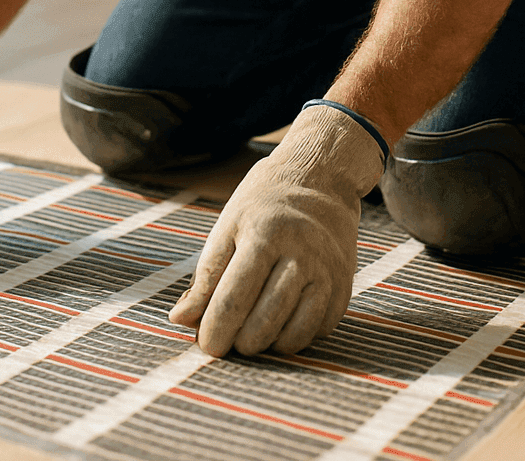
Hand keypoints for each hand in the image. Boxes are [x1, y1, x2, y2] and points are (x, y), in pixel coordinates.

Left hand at [169, 104, 385, 355]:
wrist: (321, 178)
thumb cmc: (264, 204)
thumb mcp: (227, 227)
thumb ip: (205, 277)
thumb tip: (180, 319)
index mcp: (264, 235)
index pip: (234, 298)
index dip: (216, 329)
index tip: (207, 346)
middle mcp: (301, 253)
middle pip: (265, 322)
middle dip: (241, 343)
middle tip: (230, 340)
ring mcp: (327, 270)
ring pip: (296, 333)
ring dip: (270, 345)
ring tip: (254, 335)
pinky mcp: (344, 284)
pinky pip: (320, 330)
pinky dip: (297, 337)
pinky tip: (282, 324)